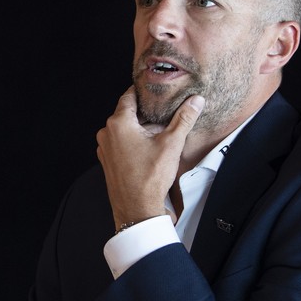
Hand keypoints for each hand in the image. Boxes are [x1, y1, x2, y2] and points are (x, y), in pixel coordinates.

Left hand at [96, 88, 203, 227]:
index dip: (144, 91)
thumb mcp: (172, 144)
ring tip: (160, 135)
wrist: (137, 210)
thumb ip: (184, 118)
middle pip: (128, 114)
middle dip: (146, 114)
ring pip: (124, 130)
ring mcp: (105, 149)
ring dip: (140, 130)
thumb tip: (196, 101)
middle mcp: (107, 133)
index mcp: (119, 123)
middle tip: (164, 115)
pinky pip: (120, 144)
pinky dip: (133, 143)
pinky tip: (149, 150)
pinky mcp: (107, 162)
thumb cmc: (150, 179)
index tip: (154, 90)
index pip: (129, 96)